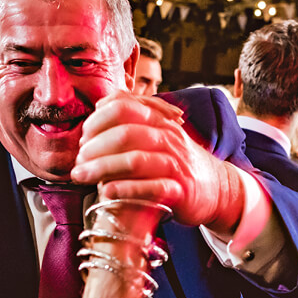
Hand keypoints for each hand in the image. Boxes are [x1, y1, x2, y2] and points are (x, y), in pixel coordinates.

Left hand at [72, 92, 244, 232]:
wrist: (218, 188)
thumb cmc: (178, 161)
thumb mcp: (161, 133)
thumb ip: (134, 118)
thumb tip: (100, 105)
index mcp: (160, 121)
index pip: (123, 107)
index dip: (96, 120)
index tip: (83, 138)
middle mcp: (169, 138)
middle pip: (125, 133)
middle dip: (94, 147)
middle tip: (78, 161)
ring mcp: (176, 165)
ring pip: (135, 160)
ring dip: (102, 168)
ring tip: (82, 176)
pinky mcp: (180, 191)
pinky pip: (151, 188)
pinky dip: (125, 189)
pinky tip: (107, 192)